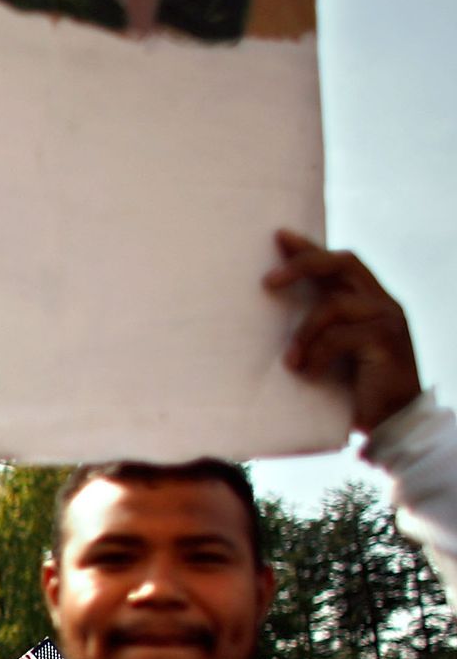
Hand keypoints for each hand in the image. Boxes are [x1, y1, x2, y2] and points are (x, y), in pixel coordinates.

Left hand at [264, 230, 421, 433]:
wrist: (391, 421)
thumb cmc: (353, 387)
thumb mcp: (331, 348)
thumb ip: (317, 325)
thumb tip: (270, 306)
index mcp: (369, 299)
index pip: (339, 262)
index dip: (310, 248)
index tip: (279, 237)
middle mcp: (382, 302)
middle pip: (343, 262)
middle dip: (303, 264)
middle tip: (268, 281)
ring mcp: (388, 320)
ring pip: (335, 305)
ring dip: (305, 333)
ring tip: (291, 361)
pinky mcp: (387, 342)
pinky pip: (341, 337)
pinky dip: (317, 354)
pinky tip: (307, 373)